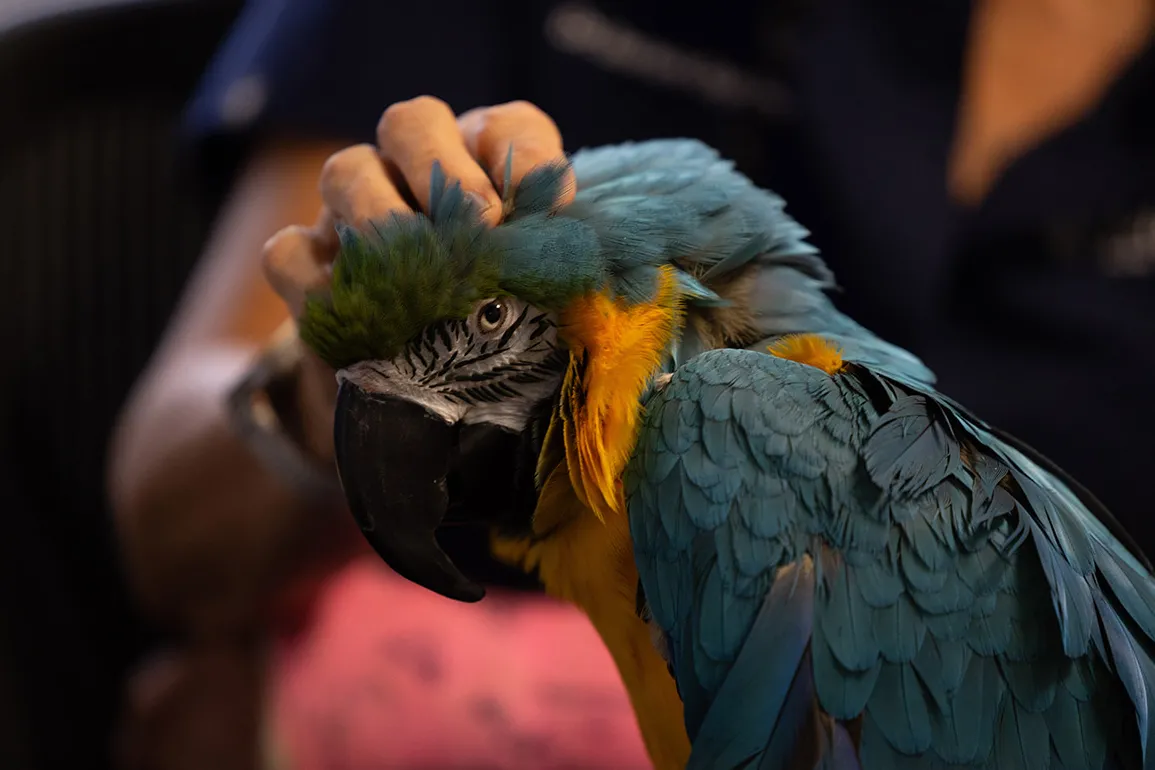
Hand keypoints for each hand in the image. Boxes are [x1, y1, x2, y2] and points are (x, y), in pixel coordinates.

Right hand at [260, 98, 570, 457]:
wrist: (439, 400)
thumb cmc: (505, 334)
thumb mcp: (539, 302)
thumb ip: (547, 271)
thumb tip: (555, 266)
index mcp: (489, 166)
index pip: (510, 130)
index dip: (530, 160)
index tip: (555, 207)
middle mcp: (415, 170)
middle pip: (411, 123)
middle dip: (444, 165)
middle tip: (481, 221)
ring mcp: (353, 212)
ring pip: (346, 172)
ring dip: (383, 215)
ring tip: (420, 273)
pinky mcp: (309, 265)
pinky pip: (289, 254)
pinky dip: (320, 285)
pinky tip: (364, 320)